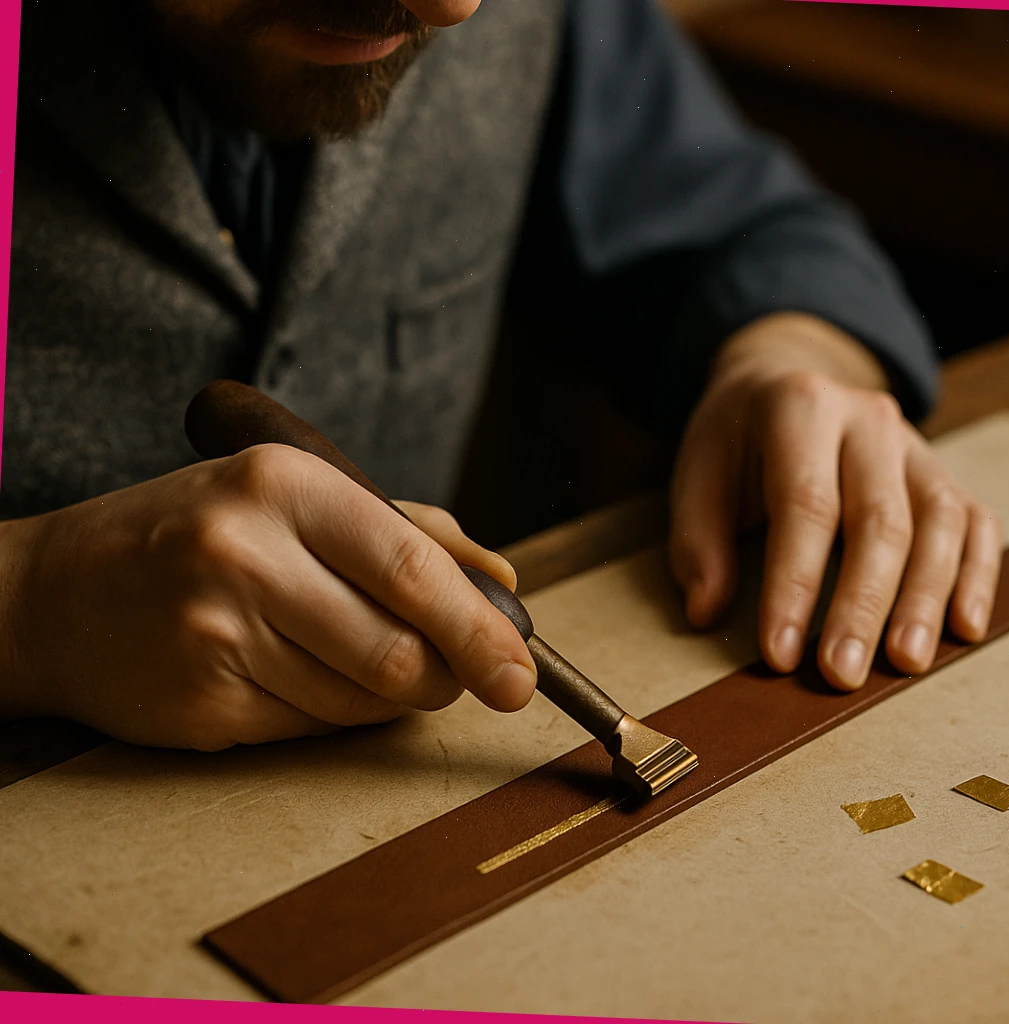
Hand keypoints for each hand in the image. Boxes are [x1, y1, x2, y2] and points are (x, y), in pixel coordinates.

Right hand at [0, 445, 534, 749]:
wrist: (53, 595)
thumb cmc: (197, 535)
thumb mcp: (299, 498)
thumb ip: (413, 532)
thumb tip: (507, 585)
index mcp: (285, 486)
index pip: (414, 571)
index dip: (482, 632)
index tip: (522, 672)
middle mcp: (246, 555)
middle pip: (401, 653)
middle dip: (452, 677)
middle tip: (469, 680)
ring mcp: (217, 635)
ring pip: (364, 701)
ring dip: (391, 697)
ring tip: (355, 658)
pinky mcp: (201, 705)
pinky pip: (314, 730)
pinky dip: (335, 716)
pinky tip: (300, 677)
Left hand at [669, 314, 1001, 688]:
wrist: (787, 383)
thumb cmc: (739, 441)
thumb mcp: (697, 471)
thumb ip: (700, 541)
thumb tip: (708, 610)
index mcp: (803, 408)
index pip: (806, 505)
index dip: (794, 584)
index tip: (780, 652)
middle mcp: (869, 419)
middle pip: (880, 519)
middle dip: (863, 605)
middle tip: (843, 674)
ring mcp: (915, 445)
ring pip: (939, 521)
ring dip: (926, 598)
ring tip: (907, 662)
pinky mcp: (943, 472)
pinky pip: (977, 522)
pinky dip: (978, 575)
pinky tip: (966, 627)